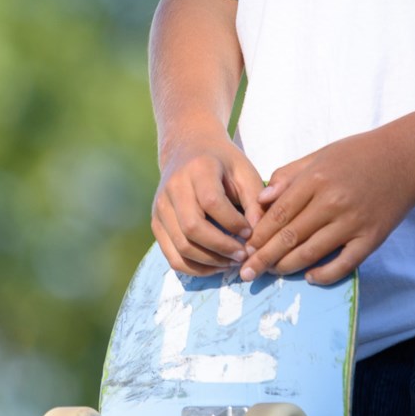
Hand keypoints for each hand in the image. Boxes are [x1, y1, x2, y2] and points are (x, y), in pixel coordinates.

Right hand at [152, 136, 265, 276]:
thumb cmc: (223, 162)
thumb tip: (258, 235)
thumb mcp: (244, 171)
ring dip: (210, 261)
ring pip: (181, 246)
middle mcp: (174, 187)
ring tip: (232, 262)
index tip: (251, 232)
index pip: (212, 202)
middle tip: (244, 255)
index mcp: (198, 168)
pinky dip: (194, 267)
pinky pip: (172, 255)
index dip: (233, 223)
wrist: (188, 148)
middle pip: (193, 228)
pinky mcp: (156, 223)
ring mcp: (161, 206)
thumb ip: (255, 200)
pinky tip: (215, 265)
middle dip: (222, 248)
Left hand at [240, 130, 414, 285]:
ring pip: (310, 253)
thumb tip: (261, 200)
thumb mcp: (319, 156)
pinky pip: (343, 264)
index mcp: (316, 179)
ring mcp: (353, 223)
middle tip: (246, 272)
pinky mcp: (371, 238)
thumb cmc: (357, 155)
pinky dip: (324, 275)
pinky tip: (310, 277)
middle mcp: (332, 202)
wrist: (405, 159)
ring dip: (286, 267)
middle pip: (289, 237)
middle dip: (263, 258)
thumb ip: (288, 176)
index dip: (258, 234)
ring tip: (270, 274)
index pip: (278, 214)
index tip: (245, 247)